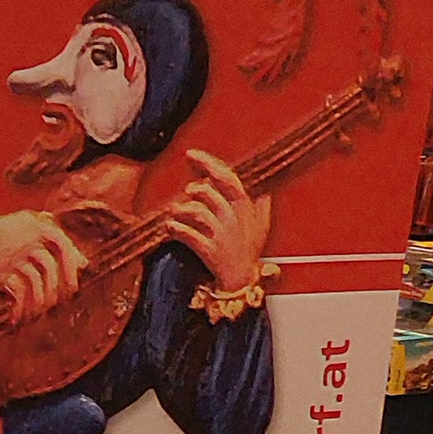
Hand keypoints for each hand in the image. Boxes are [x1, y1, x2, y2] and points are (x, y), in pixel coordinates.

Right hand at [0, 211, 88, 322]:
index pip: (64, 247)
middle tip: (61, 302)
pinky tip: (21, 316)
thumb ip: (61, 242)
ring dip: (41, 300)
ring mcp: (15, 257)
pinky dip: (21, 306)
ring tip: (42, 311)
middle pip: (50, 267)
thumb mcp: (36, 225)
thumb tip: (84, 264)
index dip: (71, 267)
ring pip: (35, 281)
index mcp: (41, 229)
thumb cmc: (12, 232)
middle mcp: (28, 242)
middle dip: (58, 287)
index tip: (73, 286)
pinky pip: (17, 292)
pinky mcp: (2, 272)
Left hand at [165, 150, 271, 295]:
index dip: (208, 164)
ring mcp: (222, 235)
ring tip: (175, 212)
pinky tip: (170, 227)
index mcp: (246, 209)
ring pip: (198, 212)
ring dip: (181, 209)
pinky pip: (188, 234)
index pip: (228, 178)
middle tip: (189, 191)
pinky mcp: (209, 251)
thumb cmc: (248, 250)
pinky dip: (176, 229)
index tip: (190, 154)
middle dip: (196, 189)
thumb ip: (261, 205)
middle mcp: (234, 219)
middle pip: (211, 193)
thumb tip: (262, 187)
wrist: (240, 279)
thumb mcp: (261, 225)